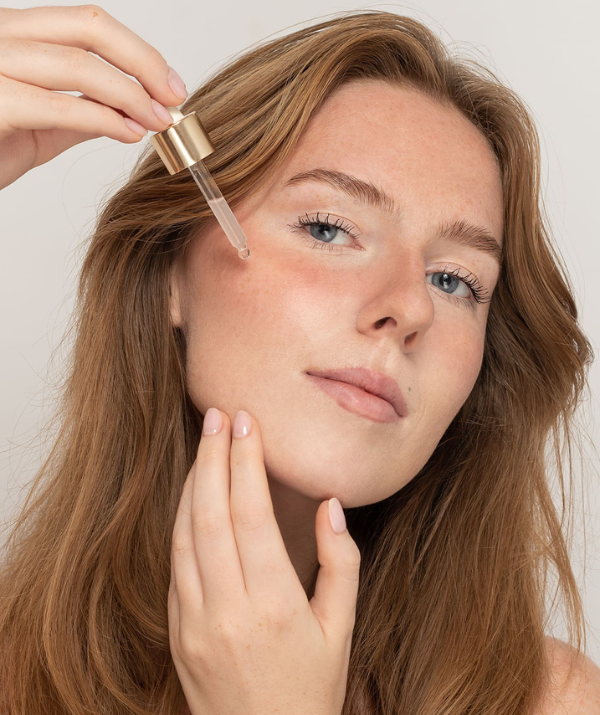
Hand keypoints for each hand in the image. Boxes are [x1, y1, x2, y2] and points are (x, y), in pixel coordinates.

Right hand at [0, 4, 186, 189]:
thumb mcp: (36, 126)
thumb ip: (76, 111)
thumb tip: (124, 111)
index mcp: (11, 32)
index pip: (85, 23)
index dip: (136, 51)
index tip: (169, 84)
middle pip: (87, 27)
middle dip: (143, 63)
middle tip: (174, 97)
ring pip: (77, 64)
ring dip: (130, 95)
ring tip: (157, 122)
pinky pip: (59, 106)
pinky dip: (103, 119)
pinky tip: (129, 133)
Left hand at [168, 408, 360, 714]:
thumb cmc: (311, 689)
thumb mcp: (342, 629)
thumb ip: (342, 563)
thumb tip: (330, 505)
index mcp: (274, 606)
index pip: (251, 516)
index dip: (247, 463)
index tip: (248, 423)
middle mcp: (227, 609)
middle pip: (210, 515)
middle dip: (213, 457)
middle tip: (219, 416)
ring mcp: (195, 622)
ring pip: (184, 534)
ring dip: (194, 482)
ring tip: (205, 443)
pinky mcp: (177, 631)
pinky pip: (175, 562)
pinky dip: (182, 519)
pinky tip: (194, 493)